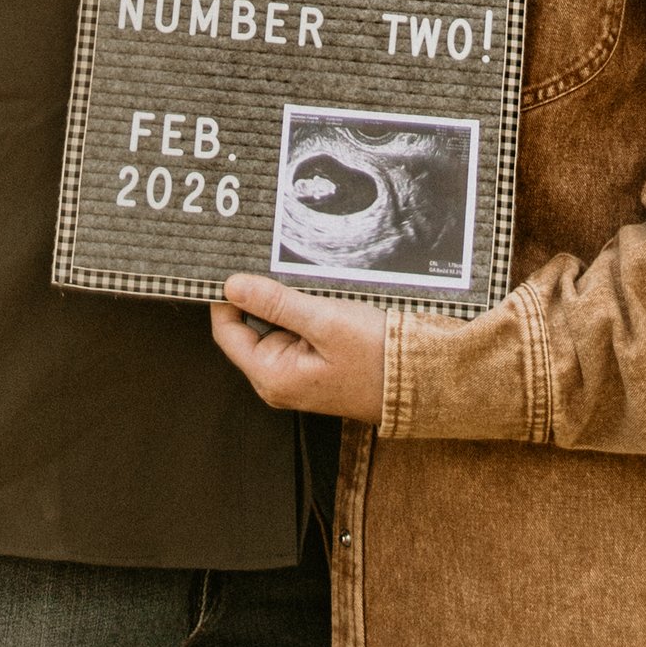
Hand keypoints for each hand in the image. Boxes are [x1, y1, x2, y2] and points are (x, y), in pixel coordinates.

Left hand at [210, 273, 387, 422]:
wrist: (420, 380)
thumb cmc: (376, 356)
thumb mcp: (325, 321)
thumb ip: (275, 303)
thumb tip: (232, 286)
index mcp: (272, 377)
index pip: (227, 332)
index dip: (225, 298)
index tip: (234, 264)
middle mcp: (277, 382)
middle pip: (247, 329)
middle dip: (258, 298)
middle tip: (276, 266)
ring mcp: (294, 376)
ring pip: (272, 329)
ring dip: (282, 304)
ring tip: (306, 286)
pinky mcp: (311, 368)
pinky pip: (293, 334)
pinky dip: (298, 314)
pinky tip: (317, 300)